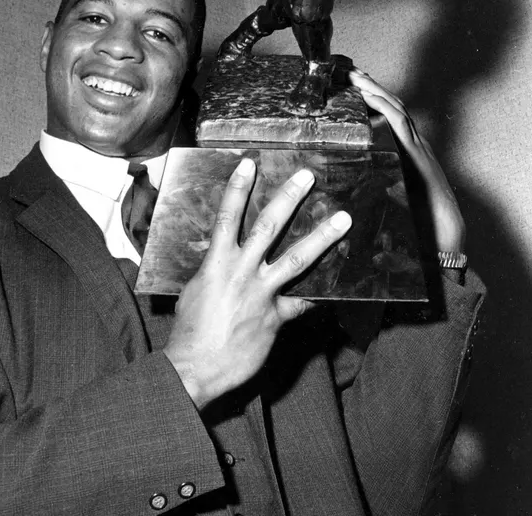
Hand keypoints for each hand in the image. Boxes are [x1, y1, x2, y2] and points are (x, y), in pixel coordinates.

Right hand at [163, 158, 351, 409]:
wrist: (195, 367)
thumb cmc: (189, 329)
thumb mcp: (196, 289)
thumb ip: (215, 270)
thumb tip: (224, 259)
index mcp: (217, 263)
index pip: (227, 216)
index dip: (238, 188)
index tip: (249, 163)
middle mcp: (242, 272)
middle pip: (269, 227)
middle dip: (289, 199)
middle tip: (307, 177)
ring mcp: (262, 294)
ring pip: (297, 258)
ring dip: (322, 237)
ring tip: (342, 219)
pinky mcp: (276, 318)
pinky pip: (302, 302)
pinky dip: (317, 294)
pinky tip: (338, 289)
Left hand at [349, 69, 465, 256]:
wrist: (445, 235)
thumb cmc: (419, 220)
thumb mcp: (389, 195)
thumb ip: (374, 182)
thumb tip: (352, 180)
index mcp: (407, 151)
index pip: (389, 115)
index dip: (372, 97)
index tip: (353, 83)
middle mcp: (414, 143)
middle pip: (392, 105)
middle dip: (371, 85)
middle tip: (349, 69)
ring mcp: (418, 147)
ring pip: (396, 108)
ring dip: (375, 89)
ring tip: (355, 75)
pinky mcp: (417, 155)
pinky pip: (400, 124)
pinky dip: (383, 107)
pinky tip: (367, 97)